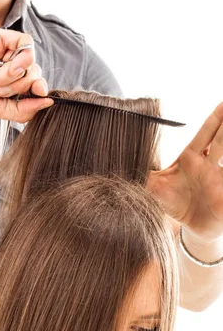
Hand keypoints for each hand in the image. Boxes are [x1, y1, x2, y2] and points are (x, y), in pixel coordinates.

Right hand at [0, 27, 52, 121]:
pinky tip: (1, 68)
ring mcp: (1, 49)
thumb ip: (23, 108)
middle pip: (34, 71)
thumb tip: (48, 101)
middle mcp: (4, 63)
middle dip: (20, 87)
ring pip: (30, 60)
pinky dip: (17, 61)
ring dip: (12, 77)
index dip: (40, 88)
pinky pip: (24, 44)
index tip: (39, 95)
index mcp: (4, 80)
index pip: (33, 81)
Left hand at [147, 103, 222, 241]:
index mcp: (191, 158)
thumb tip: (118, 160)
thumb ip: (140, 172)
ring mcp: (219, 179)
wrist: (187, 228)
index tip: (221, 103)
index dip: (214, 119)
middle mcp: (208, 166)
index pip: (204, 135)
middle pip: (221, 140)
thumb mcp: (152, 186)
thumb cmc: (171, 202)